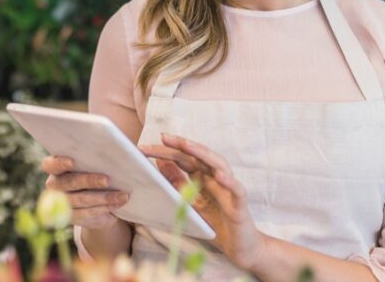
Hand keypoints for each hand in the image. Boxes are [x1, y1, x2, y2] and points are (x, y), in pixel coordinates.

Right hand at [40, 155, 129, 230]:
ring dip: (102, 198)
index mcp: (55, 167)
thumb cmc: (98, 168)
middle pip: (67, 183)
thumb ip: (106, 151)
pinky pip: (87, 216)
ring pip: (80, 201)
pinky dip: (104, 210)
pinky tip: (118, 206)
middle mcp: (54, 186)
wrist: (98, 195)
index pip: (50, 164)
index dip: (59, 163)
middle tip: (107, 179)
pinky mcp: (73, 218)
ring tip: (122, 196)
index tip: (74, 161)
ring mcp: (62, 204)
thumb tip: (132, 148)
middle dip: (88, 181)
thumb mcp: (99, 159)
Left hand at [140, 133, 268, 270]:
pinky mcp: (240, 205)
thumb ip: (178, 183)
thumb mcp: (190, 202)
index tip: (145, 147)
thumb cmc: (216, 222)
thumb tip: (160, 163)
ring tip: (187, 145)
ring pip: (219, 165)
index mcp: (203, 177)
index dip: (166, 151)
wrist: (239, 246)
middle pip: (199, 156)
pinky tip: (220, 176)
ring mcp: (229, 190)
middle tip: (163, 137)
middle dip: (181, 145)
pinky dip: (230, 182)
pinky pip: (237, 190)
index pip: (183, 159)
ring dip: (203, 154)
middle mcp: (216, 178)